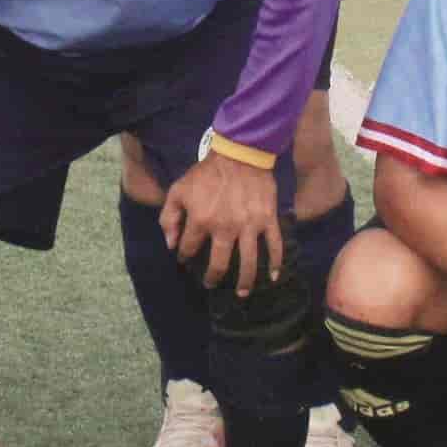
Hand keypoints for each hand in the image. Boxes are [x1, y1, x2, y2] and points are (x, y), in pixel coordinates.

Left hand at [159, 153, 283, 293]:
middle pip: (219, 265)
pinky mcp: (267, 220)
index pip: (189, 249)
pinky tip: (273, 277)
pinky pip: (274, 246)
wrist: (239, 153)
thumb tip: (171, 245)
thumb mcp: (179, 189)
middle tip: (211, 284)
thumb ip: (169, 217)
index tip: (186, 259)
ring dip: (245, 282)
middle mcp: (225, 229)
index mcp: (201, 221)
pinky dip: (276, 263)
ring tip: (241, 293)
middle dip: (213, 278)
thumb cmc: (206, 172)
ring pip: (249, 263)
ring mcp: (249, 226)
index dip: (185, 257)